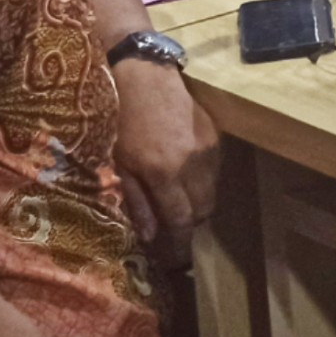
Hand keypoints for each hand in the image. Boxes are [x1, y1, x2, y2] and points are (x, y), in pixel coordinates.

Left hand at [111, 61, 217, 265]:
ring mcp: (208, 150)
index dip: (179, 244)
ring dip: (197, 205)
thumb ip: (137, 200)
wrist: (146, 76)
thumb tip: (151, 235)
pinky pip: (214, 173)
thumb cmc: (122, 120)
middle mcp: (192, 165)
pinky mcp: (216, 137)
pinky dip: (202, 183)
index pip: (181, 220)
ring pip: (212, 193)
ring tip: (178, 205)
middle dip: (189, 226)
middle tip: (172, 232)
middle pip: (202, 211)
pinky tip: (185, 178)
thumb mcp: (119, 163)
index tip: (175, 260)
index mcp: (164, 173)